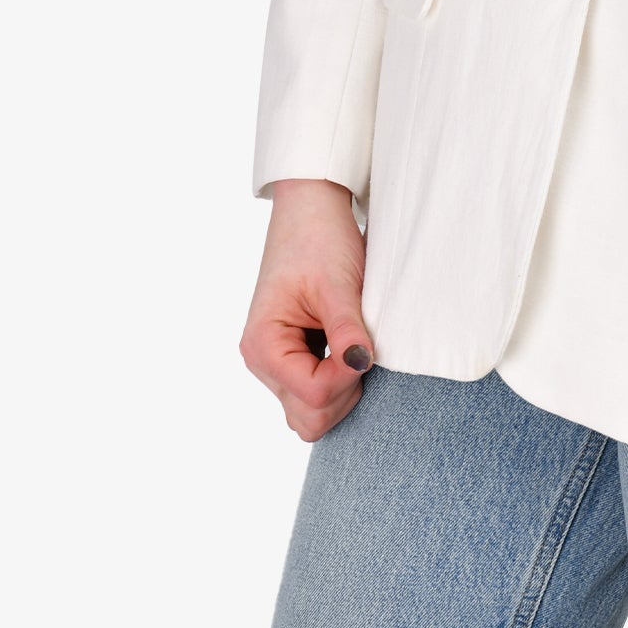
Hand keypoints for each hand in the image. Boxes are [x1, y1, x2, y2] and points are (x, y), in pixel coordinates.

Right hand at [239, 178, 374, 440]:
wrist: (312, 209)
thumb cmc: (319, 238)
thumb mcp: (337, 284)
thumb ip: (346, 330)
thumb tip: (360, 366)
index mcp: (264, 346)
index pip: (312, 396)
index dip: (346, 378)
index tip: (364, 345)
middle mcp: (264, 362)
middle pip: (309, 418)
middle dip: (344, 393)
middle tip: (362, 348)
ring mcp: (278, 363)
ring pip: (313, 413)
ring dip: (342, 389)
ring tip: (355, 345)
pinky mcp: (294, 358)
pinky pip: (316, 393)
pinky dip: (339, 381)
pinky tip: (350, 349)